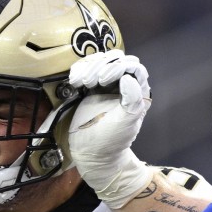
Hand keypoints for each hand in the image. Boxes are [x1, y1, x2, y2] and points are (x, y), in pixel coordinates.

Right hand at [66, 50, 152, 208]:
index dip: (117, 68)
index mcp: (138, 92)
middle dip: (100, 66)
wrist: (91, 152)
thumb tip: (128, 77)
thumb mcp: (125, 123)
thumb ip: (132, 100)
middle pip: (116, 59)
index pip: (133, 68)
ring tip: (78, 82)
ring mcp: (107, 84)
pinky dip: (80, 69)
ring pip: (101, 61)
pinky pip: (87, 68)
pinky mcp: (91, 86)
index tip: (102, 81)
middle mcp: (124, 85)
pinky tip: (74, 80)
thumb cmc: (112, 140)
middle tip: (87, 82)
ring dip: (88, 67)